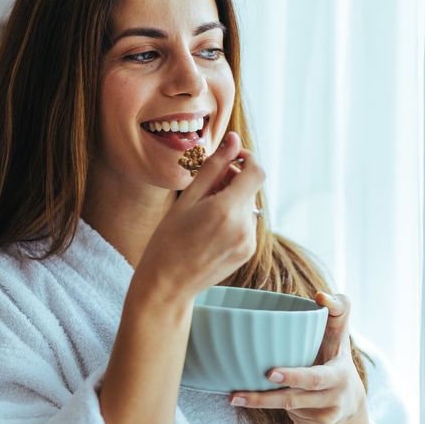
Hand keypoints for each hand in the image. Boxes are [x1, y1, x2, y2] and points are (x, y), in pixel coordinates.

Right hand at [134, 131, 263, 302]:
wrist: (167, 284)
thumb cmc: (168, 239)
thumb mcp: (187, 199)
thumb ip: (214, 167)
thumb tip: (232, 139)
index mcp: (227, 210)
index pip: (257, 172)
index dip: (247, 159)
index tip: (231, 158)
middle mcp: (244, 227)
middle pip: (250, 189)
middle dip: (233, 181)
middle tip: (206, 186)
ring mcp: (248, 242)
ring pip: (248, 206)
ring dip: (233, 200)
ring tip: (204, 211)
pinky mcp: (247, 252)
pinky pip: (247, 224)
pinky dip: (233, 218)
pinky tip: (210, 228)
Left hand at [229, 292, 367, 423]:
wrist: (351, 401)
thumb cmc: (335, 355)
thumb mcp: (340, 333)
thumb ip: (338, 308)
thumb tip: (320, 295)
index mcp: (338, 375)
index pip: (314, 378)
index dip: (293, 376)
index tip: (269, 372)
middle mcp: (334, 399)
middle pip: (292, 401)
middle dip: (263, 399)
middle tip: (235, 395)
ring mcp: (324, 418)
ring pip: (286, 409)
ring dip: (264, 401)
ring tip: (242, 394)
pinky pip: (290, 418)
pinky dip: (278, 408)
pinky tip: (280, 397)